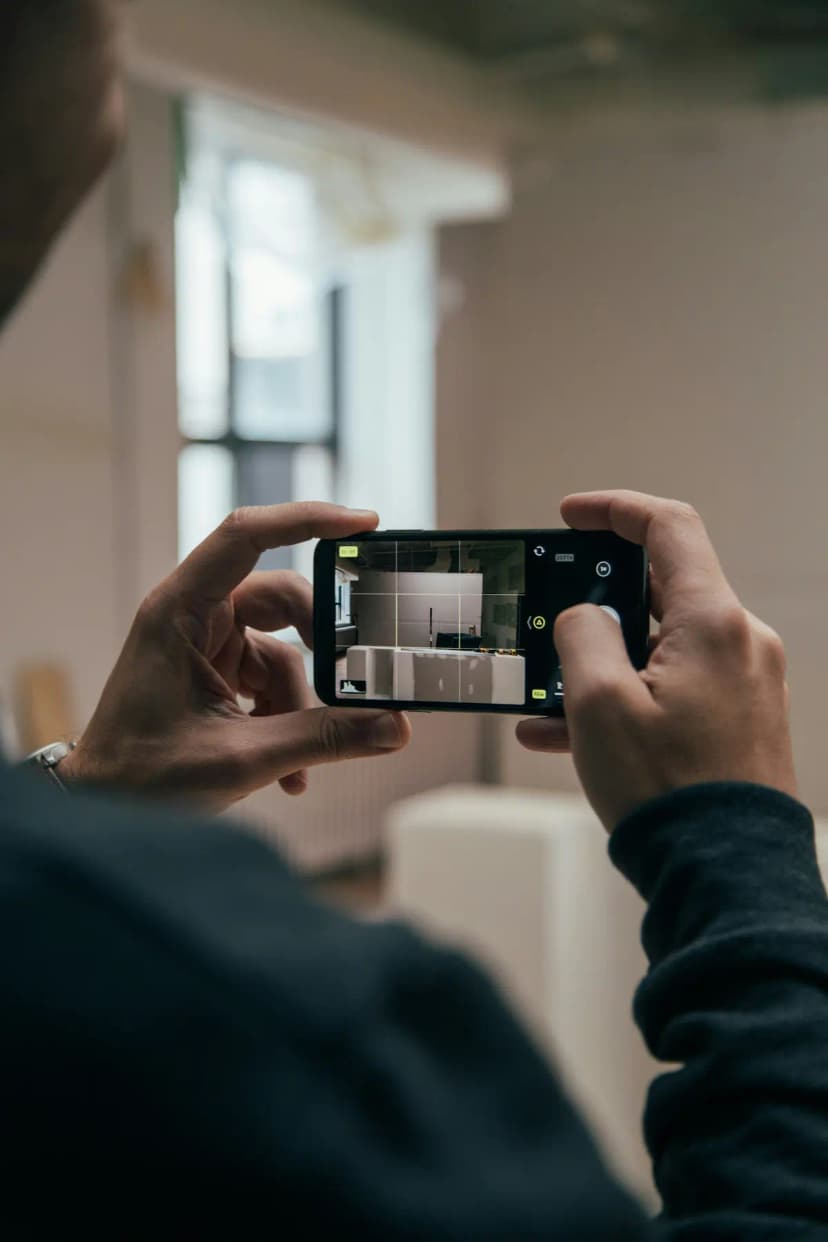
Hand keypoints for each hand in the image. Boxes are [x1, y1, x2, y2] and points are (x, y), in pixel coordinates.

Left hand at [63, 503, 410, 810]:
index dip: (307, 518)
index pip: (247, 535)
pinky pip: (270, 681)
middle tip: (356, 676)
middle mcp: (193, 616)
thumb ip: (323, 739)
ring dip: (301, 706)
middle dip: (320, 645)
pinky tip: (289, 772)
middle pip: (282, 598)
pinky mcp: (214, 674)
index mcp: (180, 611)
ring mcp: (205, 645)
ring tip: (299, 763)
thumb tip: (394, 727)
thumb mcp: (241, 758)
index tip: (364, 524)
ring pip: (283, 650)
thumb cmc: (141, 777)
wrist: (100, 811)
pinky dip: (286, 720)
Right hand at [516, 491, 796, 830]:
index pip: (669, 529)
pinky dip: (625, 696)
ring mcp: (744, 683)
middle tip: (548, 619)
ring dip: (601, 661)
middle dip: (595, 602)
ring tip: (545, 697)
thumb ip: (582, 635)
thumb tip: (584, 616)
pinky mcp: (738, 720)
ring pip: (660, 645)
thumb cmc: (667, 792)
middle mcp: (740, 643)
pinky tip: (566, 733)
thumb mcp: (598, 703)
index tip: (571, 515)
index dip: (615, 510)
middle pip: (662, 590)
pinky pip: (673, 687)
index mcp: (713, 623)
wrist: (725, 875)